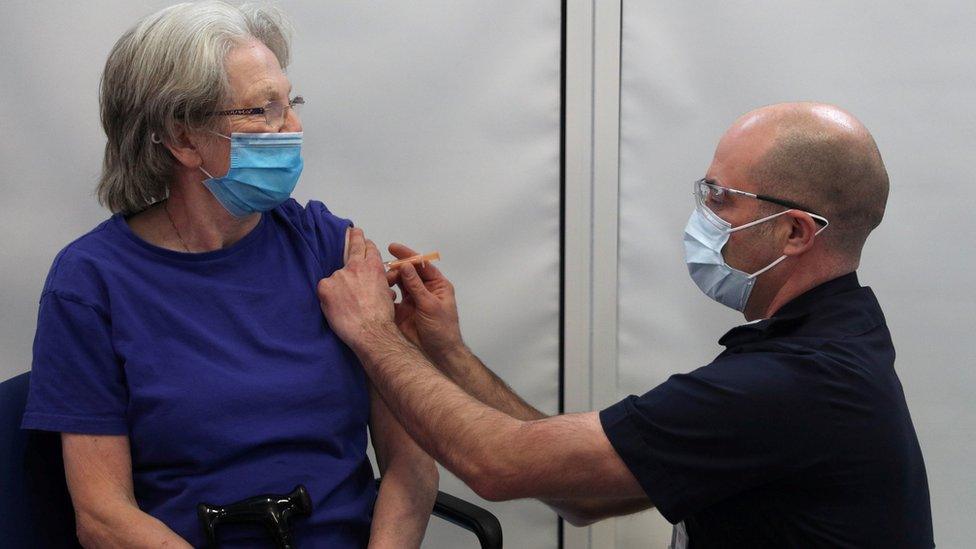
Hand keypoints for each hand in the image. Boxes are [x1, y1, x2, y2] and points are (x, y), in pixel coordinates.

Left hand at [318, 228, 396, 352]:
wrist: (371, 331)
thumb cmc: (382, 318)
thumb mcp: (388, 295)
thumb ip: (380, 284)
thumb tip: (379, 286)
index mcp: (373, 267)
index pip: (369, 250)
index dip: (366, 245)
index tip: (363, 240)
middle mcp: (356, 267)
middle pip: (353, 247)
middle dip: (354, 237)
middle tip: (352, 231)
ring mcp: (339, 276)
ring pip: (337, 277)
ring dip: (339, 286)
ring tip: (345, 301)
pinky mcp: (326, 287)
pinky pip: (325, 289)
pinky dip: (329, 297)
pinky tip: (336, 307)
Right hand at [385, 243, 464, 360]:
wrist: (438, 353)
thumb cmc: (442, 329)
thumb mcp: (430, 305)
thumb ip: (416, 285)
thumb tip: (406, 265)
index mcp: (436, 285)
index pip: (421, 265)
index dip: (408, 255)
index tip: (392, 248)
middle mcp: (423, 290)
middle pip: (408, 272)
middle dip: (396, 268)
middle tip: (384, 270)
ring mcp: (412, 300)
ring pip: (398, 283)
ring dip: (389, 280)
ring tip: (382, 281)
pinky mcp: (401, 311)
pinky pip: (391, 298)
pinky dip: (385, 294)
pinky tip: (379, 292)